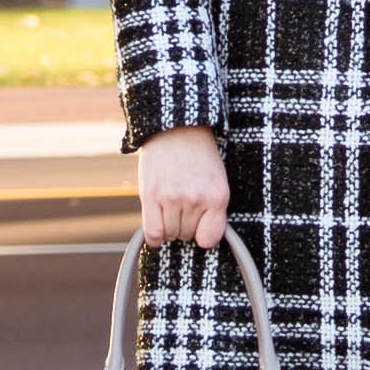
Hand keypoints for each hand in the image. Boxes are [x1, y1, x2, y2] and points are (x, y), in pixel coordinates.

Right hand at [136, 126, 229, 248]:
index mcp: (218, 197)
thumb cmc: (199, 157)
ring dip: (168, 226)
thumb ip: (212, 209)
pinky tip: (157, 228)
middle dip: (184, 225)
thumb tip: (202, 241)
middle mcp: (196, 199)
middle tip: (182, 205)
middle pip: (187, 235)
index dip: (203, 235)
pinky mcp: (151, 196)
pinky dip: (155, 237)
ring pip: (170, 234)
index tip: (199, 226)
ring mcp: (172, 198)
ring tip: (170, 206)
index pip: (210, 239)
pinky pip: (153, 233)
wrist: (177, 128)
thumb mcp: (216, 181)